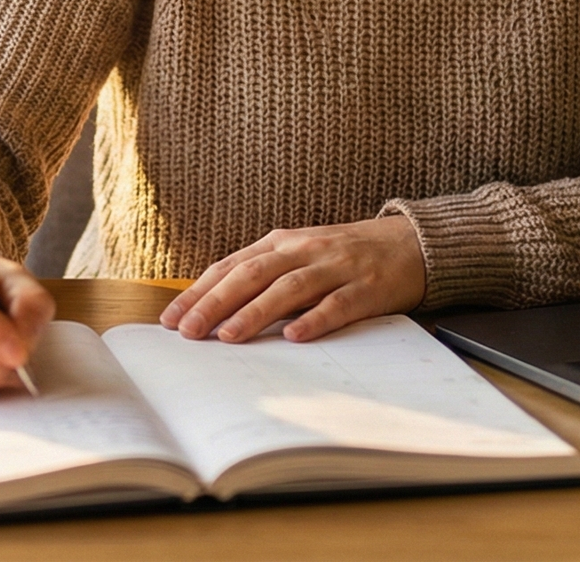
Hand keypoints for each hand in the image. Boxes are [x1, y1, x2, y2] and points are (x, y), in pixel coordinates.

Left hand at [159, 215, 426, 343]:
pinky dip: (315, 319)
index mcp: (281, 243)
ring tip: (228, 336)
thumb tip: (212, 308)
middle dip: (215, 303)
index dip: (199, 291)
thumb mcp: (298, 257)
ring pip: (288, 288)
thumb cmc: (343, 256)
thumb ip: (262, 276)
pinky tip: (296, 336)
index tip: (170, 319)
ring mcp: (335, 268)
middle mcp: (304, 250)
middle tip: (188, 331)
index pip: (231, 267)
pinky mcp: (366, 288)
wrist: (409, 243)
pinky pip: (338, 305)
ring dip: (255, 312)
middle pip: (251, 275)